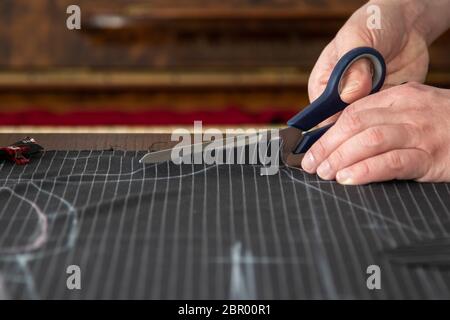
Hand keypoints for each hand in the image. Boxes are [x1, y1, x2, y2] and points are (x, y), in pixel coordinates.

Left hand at [301, 83, 449, 183]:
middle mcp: (408, 110)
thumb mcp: (411, 113)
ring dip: (341, 157)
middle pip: (355, 124)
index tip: (308, 148)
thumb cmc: (443, 125)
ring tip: (325, 173)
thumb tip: (338, 139)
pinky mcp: (432, 156)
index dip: (326, 131)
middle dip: (327, 145)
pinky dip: (367, 170)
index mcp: (399, 97)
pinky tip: (349, 178)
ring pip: (370, 140)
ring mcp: (421, 133)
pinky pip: (393, 162)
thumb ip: (380, 119)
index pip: (352, 111)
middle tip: (311, 164)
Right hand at [308, 0, 429, 124]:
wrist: (408, 24)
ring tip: (386, 103)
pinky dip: (393, 117)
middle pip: (341, 127)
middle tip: (370, 115)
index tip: (345, 128)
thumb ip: (352, 66)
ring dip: (375, 120)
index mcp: (322, 85)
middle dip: (355, 127)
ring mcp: (364, 104)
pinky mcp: (385, 106)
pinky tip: (398, 104)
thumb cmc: (373, 24)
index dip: (330, 127)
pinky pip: (387, 120)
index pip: (320, 116)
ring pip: (365, 127)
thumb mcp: (357, 37)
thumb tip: (349, 95)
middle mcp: (340, 99)